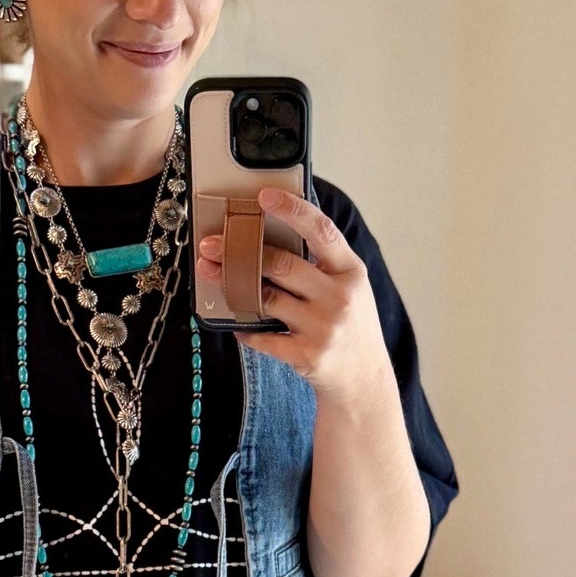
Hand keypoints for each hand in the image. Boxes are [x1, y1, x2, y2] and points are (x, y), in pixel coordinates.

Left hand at [196, 187, 391, 402]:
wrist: (363, 380)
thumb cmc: (349, 325)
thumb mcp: (349, 287)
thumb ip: (321, 262)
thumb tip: (275, 228)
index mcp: (350, 272)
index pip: (321, 231)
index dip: (293, 210)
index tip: (264, 196)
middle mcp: (339, 298)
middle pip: (283, 265)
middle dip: (241, 252)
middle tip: (212, 245)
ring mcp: (323, 328)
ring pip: (267, 298)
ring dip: (233, 286)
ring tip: (212, 275)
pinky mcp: (306, 356)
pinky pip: (263, 337)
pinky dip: (245, 329)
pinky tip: (236, 322)